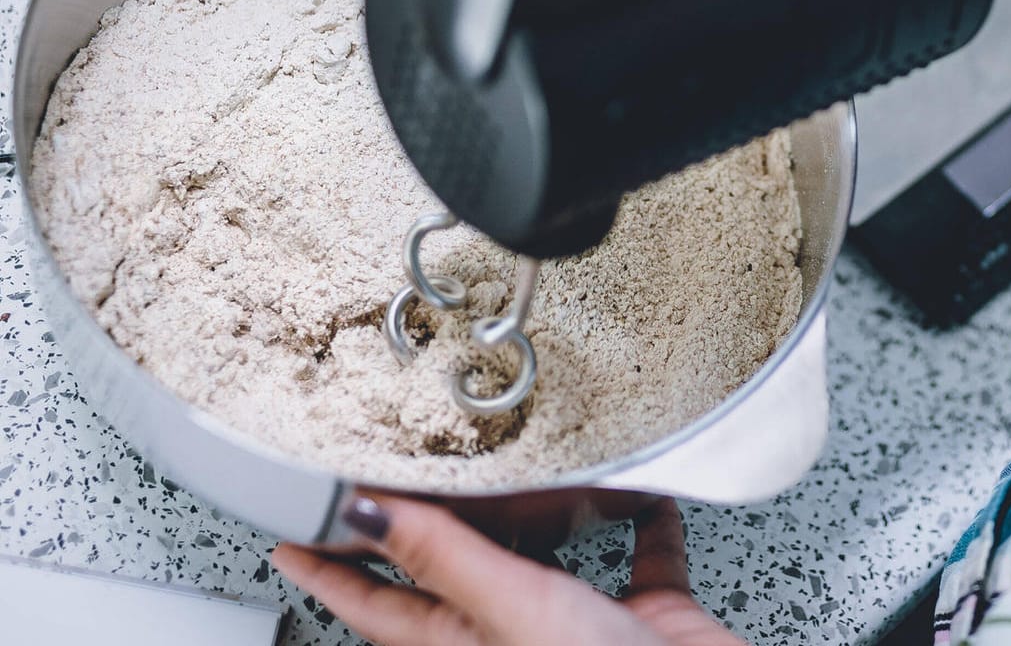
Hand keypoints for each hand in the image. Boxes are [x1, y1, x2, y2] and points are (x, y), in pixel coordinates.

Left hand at [272, 495, 744, 645]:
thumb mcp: (512, 610)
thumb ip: (442, 558)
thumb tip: (364, 513)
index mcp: (465, 639)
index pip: (374, 601)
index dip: (328, 564)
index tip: (289, 532)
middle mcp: (514, 631)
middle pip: (455, 569)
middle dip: (428, 519)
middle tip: (396, 466)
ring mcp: (579, 623)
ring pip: (542, 556)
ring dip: (532, 509)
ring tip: (512, 461)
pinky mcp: (643, 613)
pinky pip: (639, 554)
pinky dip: (640, 519)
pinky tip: (641, 491)